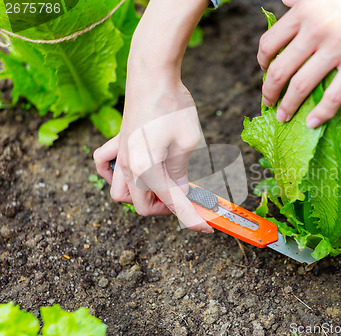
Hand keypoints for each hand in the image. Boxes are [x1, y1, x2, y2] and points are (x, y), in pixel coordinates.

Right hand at [94, 68, 212, 233]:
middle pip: (143, 206)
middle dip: (168, 209)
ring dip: (142, 197)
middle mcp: (129, 166)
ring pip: (120, 193)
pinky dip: (114, 174)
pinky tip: (131, 170)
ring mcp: (121, 154)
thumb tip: (181, 191)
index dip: (192, 219)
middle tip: (188, 199)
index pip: (173, 203)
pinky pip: (105, 165)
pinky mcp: (119, 141)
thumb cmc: (173, 106)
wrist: (152, 74)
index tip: (207, 227)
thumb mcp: (188, 142)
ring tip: (163, 188)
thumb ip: (181, 172)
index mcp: (147, 170)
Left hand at [258, 0, 340, 127]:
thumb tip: (284, 1)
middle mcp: (314, 31)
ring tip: (282, 116)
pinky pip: (334, 95)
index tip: (264, 70)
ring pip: (300, 86)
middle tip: (269, 101)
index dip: (262, 61)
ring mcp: (336, 47)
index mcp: (303, 12)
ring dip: (287, 106)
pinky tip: (312, 123)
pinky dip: (320, 113)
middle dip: (269, 91)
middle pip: (279, 70)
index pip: (269, 43)